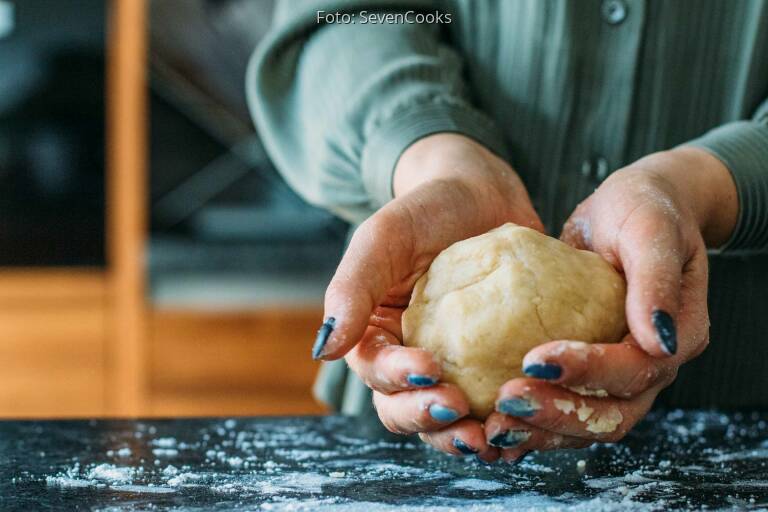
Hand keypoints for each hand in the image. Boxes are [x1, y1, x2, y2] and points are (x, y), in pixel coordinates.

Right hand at [313, 133, 542, 461]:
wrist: (481, 194)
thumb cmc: (426, 209)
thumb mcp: (384, 238)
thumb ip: (351, 288)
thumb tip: (324, 349)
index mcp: (376, 335)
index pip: (376, 373)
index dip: (398, 380)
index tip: (430, 367)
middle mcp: (411, 358)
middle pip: (407, 409)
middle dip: (429, 420)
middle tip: (461, 416)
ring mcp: (455, 367)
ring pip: (448, 420)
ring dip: (463, 437)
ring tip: (493, 439)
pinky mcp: (494, 366)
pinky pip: (495, 405)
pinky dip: (505, 424)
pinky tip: (524, 429)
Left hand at [484, 147, 737, 461]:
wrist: (632, 208)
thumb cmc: (644, 208)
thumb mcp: (650, 230)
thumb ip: (655, 281)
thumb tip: (658, 340)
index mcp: (679, 334)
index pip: (635, 370)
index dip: (588, 371)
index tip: (534, 358)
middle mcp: (653, 364)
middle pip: (612, 414)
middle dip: (558, 414)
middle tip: (506, 401)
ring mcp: (621, 372)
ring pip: (587, 422)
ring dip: (541, 428)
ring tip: (494, 426)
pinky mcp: (591, 370)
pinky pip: (567, 407)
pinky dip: (535, 422)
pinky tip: (497, 425)